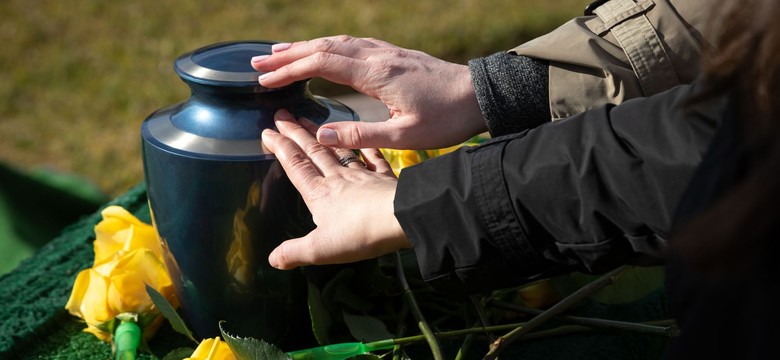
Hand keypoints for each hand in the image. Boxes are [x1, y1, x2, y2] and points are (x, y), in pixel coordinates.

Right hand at [251, 35, 485, 149]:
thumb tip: (321, 135)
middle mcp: (378, 56)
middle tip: (257, 62)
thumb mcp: (405, 135)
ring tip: (280, 54)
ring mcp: (387, 52)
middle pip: (324, 47)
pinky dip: (329, 47)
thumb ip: (362, 135)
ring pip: (338, 42)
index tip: (265, 79)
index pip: (322, 64)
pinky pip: (353, 45)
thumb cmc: (447, 118)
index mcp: (376, 74)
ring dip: (306, 47)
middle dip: (288, 54)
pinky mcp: (395, 55)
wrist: (481, 95)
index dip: (290, 70)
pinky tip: (323, 52)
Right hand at [262, 109, 410, 269]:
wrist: (401, 218)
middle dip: (295, 133)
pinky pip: (373, 157)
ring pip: (337, 150)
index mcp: (319, 193)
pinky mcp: (385, 177)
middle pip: (313, 151)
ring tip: (309, 120)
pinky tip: (361, 140)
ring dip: (321, 134)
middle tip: (282, 115)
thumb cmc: (360, 233)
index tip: (267, 131)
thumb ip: (295, 252)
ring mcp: (363, 175)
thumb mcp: (320, 249)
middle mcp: (338, 178)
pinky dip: (365, 147)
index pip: (295, 165)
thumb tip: (273, 260)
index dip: (279, 147)